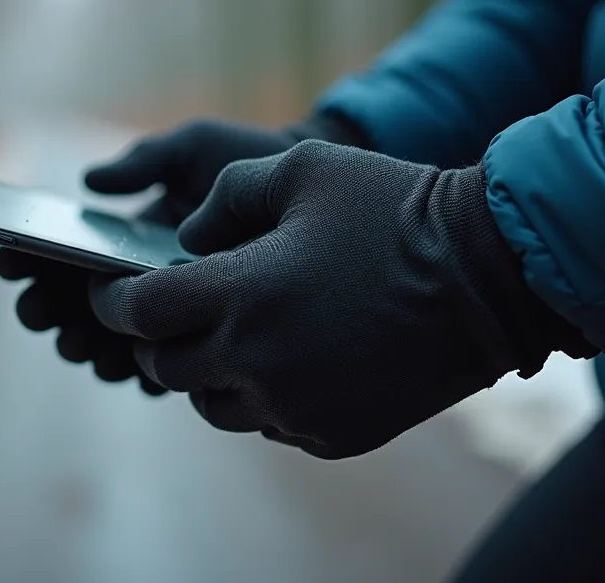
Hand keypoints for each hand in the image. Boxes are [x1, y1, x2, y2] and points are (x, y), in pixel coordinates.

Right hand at [0, 116, 353, 392]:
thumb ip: (144, 161)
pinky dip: (140, 370)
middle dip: (50, 310)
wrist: (319, 193)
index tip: (11, 262)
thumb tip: (90, 183)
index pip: (66, 252)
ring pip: (111, 342)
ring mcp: (171, 310)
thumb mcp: (195, 148)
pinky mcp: (206, 337)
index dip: (31, 260)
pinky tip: (134, 366)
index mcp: (128, 232)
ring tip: (80, 342)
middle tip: (39, 311)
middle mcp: (141, 275)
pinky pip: (163, 367)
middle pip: (76, 304)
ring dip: (87, 345)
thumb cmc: (251, 158)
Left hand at [88, 140, 595, 457]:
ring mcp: (297, 408)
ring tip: (234, 336)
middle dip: (158, 338)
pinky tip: (290, 360)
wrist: (491, 277)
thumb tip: (188, 239)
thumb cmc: (392, 208)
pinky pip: (271, 424)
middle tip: (170, 314)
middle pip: (167, 368)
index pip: (140, 313)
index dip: (114, 301)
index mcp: (241, 294)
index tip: (112, 292)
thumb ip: (225, 197)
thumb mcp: (302, 168)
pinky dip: (265, 396)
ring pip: (213, 405)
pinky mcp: (333, 436)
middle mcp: (259, 363)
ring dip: (209, 372)